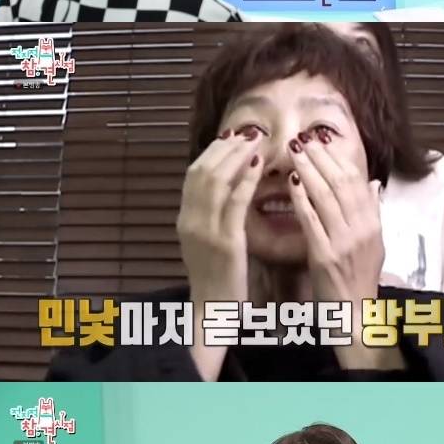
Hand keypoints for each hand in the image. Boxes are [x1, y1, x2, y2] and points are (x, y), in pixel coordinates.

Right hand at [176, 130, 263, 303]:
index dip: (212, 151)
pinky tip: (259, 166)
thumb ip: (209, 215)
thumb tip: (223, 186)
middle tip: (247, 131)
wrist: (213, 312)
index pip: (193, 174)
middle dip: (225, 147)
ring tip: (255, 141)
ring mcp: (205, 231)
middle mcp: (190, 220)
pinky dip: (245, 180)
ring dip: (236, 156)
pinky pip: (234, 203)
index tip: (232, 135)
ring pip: (216, 181)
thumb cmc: (216, 278)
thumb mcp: (204, 242)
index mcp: (184, 219)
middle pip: (202, 170)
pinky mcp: (225, 242)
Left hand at [286, 134, 383, 319]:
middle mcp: (362, 229)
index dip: (339, 158)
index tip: (321, 140)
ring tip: (294, 152)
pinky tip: (290, 184)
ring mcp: (344, 242)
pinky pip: (311, 221)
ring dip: (308, 170)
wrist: (355, 314)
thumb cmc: (360, 277)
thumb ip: (372, 211)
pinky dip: (301, 199)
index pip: (358, 181)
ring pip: (326, 197)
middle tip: (303, 139)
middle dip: (321, 157)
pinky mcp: (325, 256)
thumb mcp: (375, 243)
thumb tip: (374, 183)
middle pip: (342, 183)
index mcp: (374, 224)